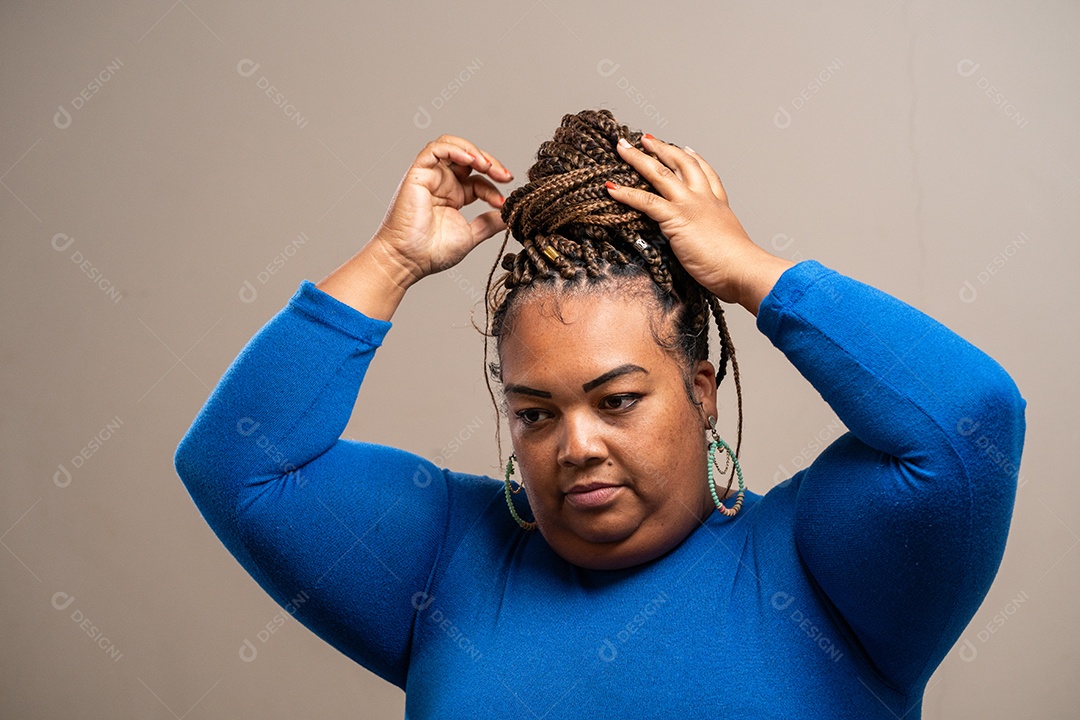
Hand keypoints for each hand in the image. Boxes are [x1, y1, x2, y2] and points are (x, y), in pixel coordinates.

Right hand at [374, 135, 512, 285]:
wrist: (409, 259)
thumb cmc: (432, 252)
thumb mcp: (470, 236)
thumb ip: (489, 224)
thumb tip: (508, 217)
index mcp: (454, 196)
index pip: (479, 180)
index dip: (493, 186)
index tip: (503, 202)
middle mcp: (442, 183)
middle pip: (468, 157)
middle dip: (490, 163)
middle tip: (504, 176)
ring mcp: (430, 177)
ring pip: (451, 146)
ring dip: (473, 151)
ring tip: (487, 165)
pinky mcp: (418, 174)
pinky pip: (435, 149)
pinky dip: (454, 148)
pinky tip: (471, 159)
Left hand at [605, 135, 791, 310]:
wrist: (742, 269)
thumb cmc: (737, 266)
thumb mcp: (727, 244)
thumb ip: (714, 238)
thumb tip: (708, 248)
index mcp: (718, 204)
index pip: (706, 173)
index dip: (695, 158)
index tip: (686, 148)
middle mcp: (703, 198)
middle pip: (681, 163)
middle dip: (662, 148)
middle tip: (646, 139)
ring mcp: (689, 205)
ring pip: (659, 173)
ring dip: (638, 158)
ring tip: (623, 147)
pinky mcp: (675, 218)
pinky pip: (645, 201)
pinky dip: (626, 193)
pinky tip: (612, 188)